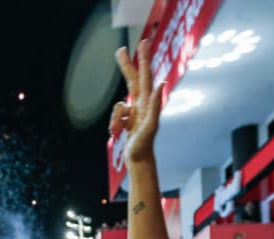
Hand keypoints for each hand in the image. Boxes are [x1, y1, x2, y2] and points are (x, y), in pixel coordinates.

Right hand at [110, 40, 163, 164]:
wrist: (139, 160)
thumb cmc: (144, 145)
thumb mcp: (150, 126)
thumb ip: (155, 105)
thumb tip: (161, 84)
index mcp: (147, 102)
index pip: (144, 76)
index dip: (143, 59)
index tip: (143, 42)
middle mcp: (141, 104)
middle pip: (132, 80)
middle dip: (126, 66)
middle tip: (120, 50)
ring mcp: (134, 112)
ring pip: (119, 105)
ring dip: (114, 119)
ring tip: (116, 132)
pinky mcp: (127, 120)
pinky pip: (115, 116)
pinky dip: (113, 125)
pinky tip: (116, 134)